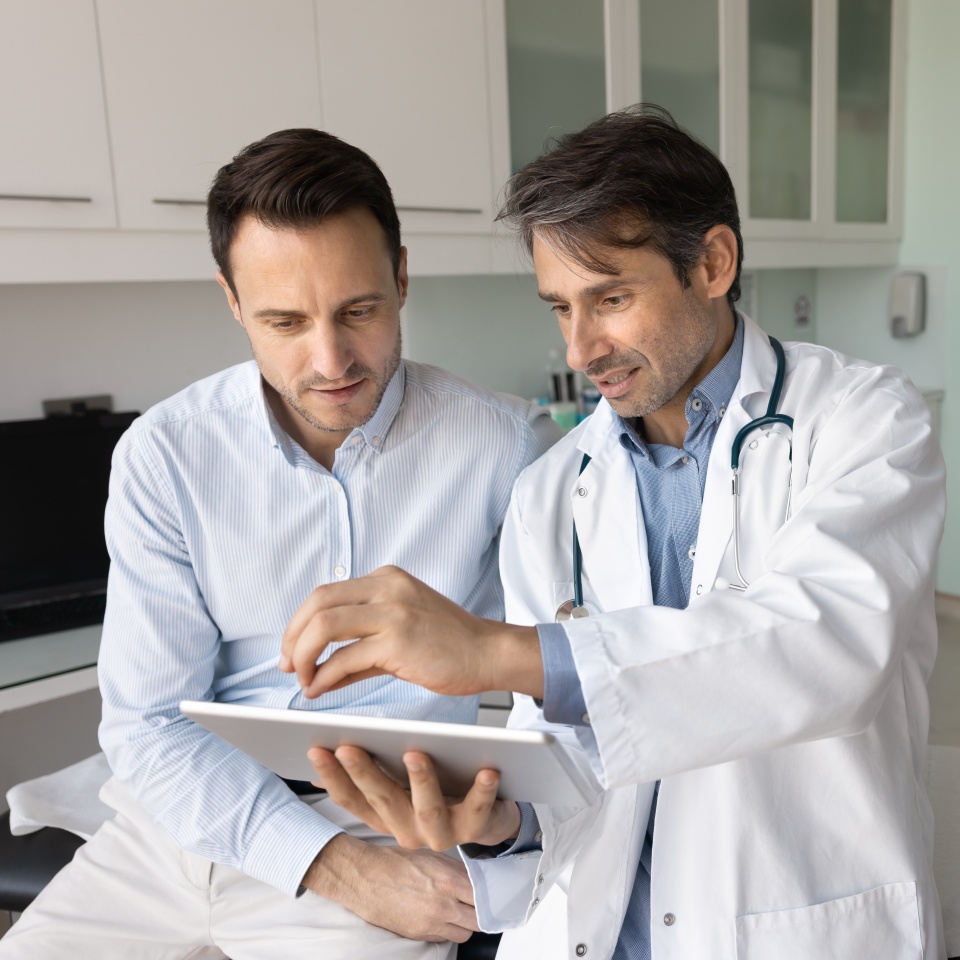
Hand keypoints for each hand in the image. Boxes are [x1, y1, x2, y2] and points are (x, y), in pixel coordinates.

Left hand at [278, 565, 542, 698]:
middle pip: (317, 603)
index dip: (299, 623)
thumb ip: (360, 643)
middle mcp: (386, 587)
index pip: (325, 593)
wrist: (489, 652)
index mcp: (385, 578)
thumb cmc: (448, 644)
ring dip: (303, 655)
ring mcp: (393, 612)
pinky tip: (320, 690)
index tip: (291, 650)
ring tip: (302, 678)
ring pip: (324, 626)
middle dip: (293, 637)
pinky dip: (325, 676)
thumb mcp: (401, 628)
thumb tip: (319, 670)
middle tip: (288, 665)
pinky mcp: (398, 641)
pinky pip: (345, 658)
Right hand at [302, 833, 479, 942]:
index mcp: (448, 880)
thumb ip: (456, 871)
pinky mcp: (419, 934)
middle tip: (481, 908)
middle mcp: (443, 904)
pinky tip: (442, 918)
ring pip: (464, 933)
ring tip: (460, 913)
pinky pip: (445, 938)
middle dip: (482, 914)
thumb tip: (475, 880)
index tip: (496, 898)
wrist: (365, 878)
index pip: (484, 898)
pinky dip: (448, 930)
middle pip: (478, 920)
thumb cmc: (395, 862)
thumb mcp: (431, 857)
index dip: (492, 899)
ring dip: (466, 925)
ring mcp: (431, 922)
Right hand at [308, 745, 521, 850]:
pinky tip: (487, 770)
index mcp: (387, 817)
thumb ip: (370, 772)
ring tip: (415, 754)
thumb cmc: (438, 790)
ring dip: (421, 781)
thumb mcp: (400, 785)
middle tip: (349, 746)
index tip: (316, 749)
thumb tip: (319, 753)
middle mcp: (409, 831)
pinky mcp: (476, 828)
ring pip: (428, 809)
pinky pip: (479, 809)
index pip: (351, 799)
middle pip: (383, 800)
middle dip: (364, 773)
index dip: (332, 777)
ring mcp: (442, 833)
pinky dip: (483, 790)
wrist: (489, 817)